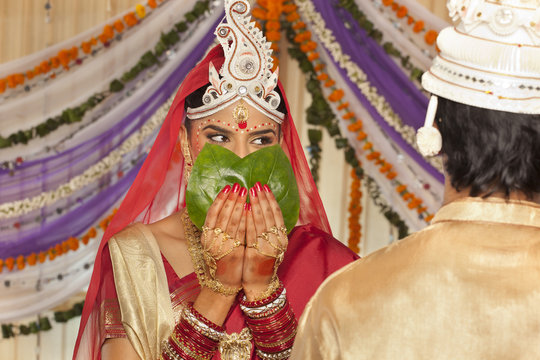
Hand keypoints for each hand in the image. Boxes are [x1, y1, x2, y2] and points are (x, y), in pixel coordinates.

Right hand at [201, 183, 247, 291]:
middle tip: (239, 186)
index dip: (220, 199)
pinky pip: (241, 233)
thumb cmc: (220, 261)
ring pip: (232, 222)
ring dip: (239, 205)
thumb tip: (222, 207)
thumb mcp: (212, 244)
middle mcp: (212, 241)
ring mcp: (223, 247)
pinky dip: (245, 220)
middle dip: (232, 198)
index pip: (212, 213)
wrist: (223, 283)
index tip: (227, 187)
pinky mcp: (235, 253)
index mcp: (205, 237)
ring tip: (246, 192)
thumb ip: (216, 228)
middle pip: (223, 215)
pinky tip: (250, 210)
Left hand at [243, 182, 287, 299]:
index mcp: (282, 238)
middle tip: (256, 184)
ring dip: (255, 205)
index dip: (271, 200)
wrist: (259, 284)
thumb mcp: (271, 245)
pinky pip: (252, 233)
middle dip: (262, 198)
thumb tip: (264, 209)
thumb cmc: (263, 263)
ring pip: (261, 222)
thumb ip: (269, 229)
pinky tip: (245, 209)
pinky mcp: (257, 254)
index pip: (277, 214)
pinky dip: (249, 219)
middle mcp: (277, 241)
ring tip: (250, 192)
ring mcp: (268, 247)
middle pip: (269, 215)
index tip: (265, 187)